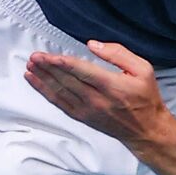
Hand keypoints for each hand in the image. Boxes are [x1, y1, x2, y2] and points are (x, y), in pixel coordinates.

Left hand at [24, 40, 174, 148]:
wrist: (146, 129)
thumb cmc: (145, 98)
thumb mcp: (143, 69)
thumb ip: (118, 53)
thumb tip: (93, 45)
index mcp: (112, 86)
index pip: (82, 72)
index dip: (62, 63)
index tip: (48, 56)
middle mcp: (97, 100)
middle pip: (66, 81)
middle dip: (48, 68)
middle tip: (34, 56)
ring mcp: (87, 111)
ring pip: (60, 93)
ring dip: (43, 79)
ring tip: (30, 66)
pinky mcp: (82, 117)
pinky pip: (60, 104)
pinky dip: (45, 92)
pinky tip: (35, 82)